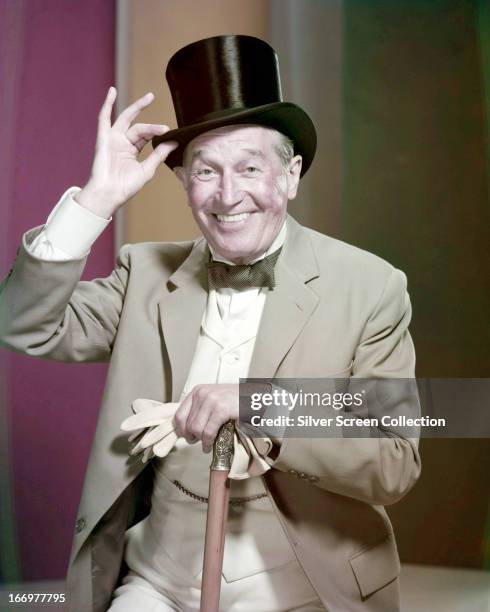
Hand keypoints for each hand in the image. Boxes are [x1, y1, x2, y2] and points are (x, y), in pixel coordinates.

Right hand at [75, 87, 177, 217]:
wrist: (110, 193)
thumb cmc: (126, 186)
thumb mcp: (147, 169)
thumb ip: (159, 155)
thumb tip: (173, 142)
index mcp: (132, 150)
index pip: (146, 136)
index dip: (157, 132)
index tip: (169, 131)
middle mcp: (122, 142)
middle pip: (138, 125)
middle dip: (145, 112)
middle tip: (153, 97)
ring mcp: (112, 140)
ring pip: (125, 119)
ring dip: (135, 107)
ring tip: (147, 96)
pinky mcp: (103, 139)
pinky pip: (104, 119)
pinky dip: (107, 105)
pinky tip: (112, 92)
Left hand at [173, 384, 238, 452]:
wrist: (255, 397)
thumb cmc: (236, 400)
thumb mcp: (213, 399)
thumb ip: (200, 409)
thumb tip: (185, 428)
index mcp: (198, 391)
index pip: (179, 415)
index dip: (180, 430)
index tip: (185, 437)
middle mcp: (202, 394)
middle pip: (187, 424)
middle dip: (192, 437)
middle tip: (199, 441)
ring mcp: (211, 401)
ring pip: (196, 429)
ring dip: (200, 440)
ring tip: (206, 443)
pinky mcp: (221, 410)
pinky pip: (208, 432)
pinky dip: (208, 442)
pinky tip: (210, 444)